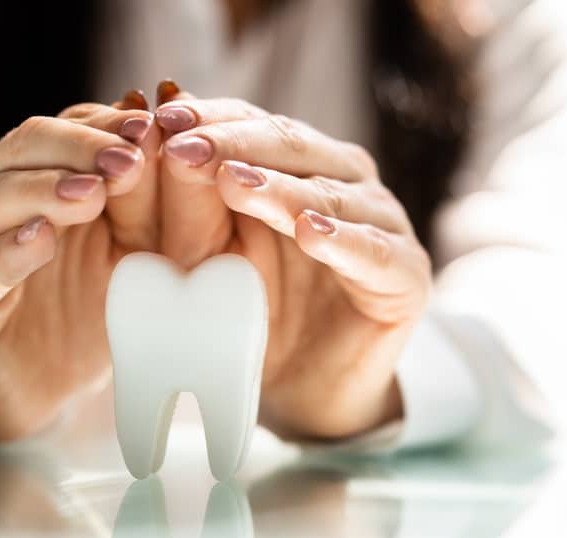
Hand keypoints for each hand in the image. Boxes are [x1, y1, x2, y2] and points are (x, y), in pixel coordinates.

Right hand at [0, 101, 163, 439]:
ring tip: (91, 194)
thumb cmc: (89, 310)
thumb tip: (167, 143)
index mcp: (36, 175)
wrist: (41, 390)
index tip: (152, 125)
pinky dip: (5, 251)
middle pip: (25, 148)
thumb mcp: (133, 253)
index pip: (66, 128)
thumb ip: (145, 206)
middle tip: (129, 159)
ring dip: (42, 190)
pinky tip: (40, 240)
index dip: (107, 125)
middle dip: (79, 149)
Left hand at [155, 96, 431, 439]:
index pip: (256, 124)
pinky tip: (310, 233)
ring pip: (332, 195)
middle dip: (235, 144)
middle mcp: (346, 182)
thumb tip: (159, 138)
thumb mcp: (208, 256)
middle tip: (185, 147)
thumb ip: (192, 205)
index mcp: (301, 165)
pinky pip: (374, 252)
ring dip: (281, 188)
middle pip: (294, 147)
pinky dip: (343, 241)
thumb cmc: (253, 315)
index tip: (160, 118)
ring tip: (233, 183)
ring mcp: (383, 224)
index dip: (210, 119)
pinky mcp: (407, 274)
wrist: (302, 389)